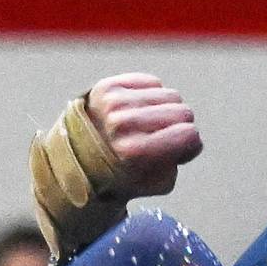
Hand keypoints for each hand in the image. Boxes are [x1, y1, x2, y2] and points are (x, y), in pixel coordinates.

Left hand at [86, 72, 203, 195]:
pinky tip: (139, 111)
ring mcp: (114, 101)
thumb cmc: (121, 174)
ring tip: (149, 126)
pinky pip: (153, 82)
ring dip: (167, 111)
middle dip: (180, 128)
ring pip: (171, 95)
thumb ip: (178, 161)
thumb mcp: (155, 183)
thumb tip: (189, 137)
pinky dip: (152, 96)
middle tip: (164, 139)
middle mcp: (122, 123)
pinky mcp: (109, 85)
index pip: (189, 135)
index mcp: (133, 151)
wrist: (76, 158)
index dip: (190, 146)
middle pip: (183, 112)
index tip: (179, 154)